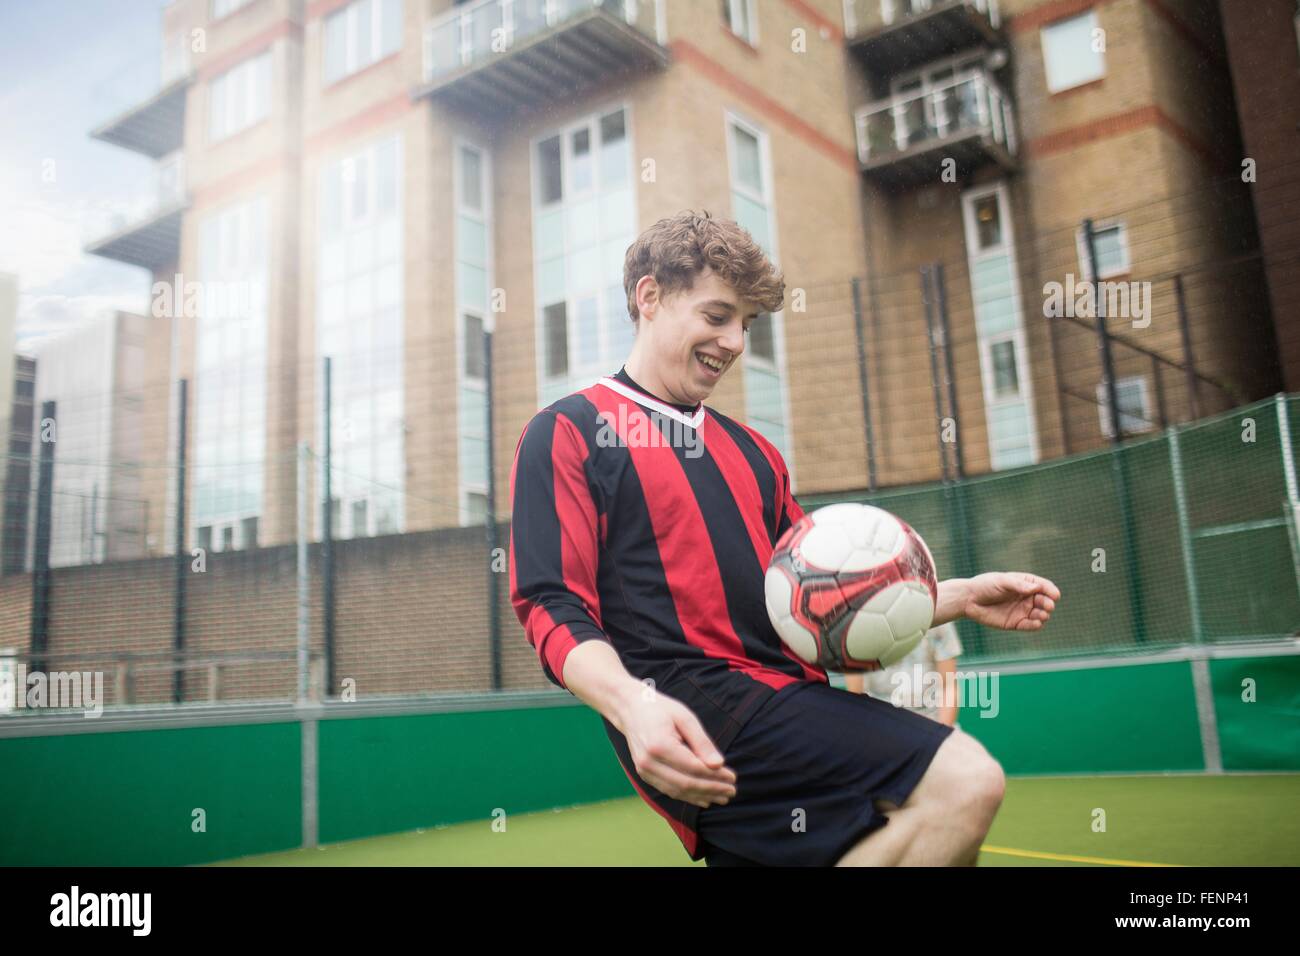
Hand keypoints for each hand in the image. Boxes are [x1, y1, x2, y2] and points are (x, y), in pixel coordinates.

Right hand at [620, 690, 736, 809]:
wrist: (629, 709)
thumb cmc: (660, 709)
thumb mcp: (685, 717)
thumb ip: (702, 742)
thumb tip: (718, 765)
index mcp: (659, 745)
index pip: (693, 768)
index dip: (715, 776)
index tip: (733, 777)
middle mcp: (648, 762)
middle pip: (686, 783)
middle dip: (711, 789)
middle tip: (732, 791)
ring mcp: (644, 771)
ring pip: (678, 791)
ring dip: (702, 796)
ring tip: (723, 797)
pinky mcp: (644, 775)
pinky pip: (669, 790)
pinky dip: (688, 797)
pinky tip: (704, 799)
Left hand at [963, 572, 1059, 630]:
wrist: (969, 600)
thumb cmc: (985, 586)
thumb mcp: (1001, 581)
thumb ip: (1018, 585)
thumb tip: (1036, 588)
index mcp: (1025, 584)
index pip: (1044, 586)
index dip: (1051, 591)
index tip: (1054, 595)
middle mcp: (1027, 597)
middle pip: (1045, 601)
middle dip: (1048, 604)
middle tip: (1047, 606)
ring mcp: (1023, 610)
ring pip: (1041, 614)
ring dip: (1044, 615)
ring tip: (1040, 614)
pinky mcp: (1016, 623)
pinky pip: (1031, 626)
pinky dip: (1036, 625)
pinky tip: (1037, 623)